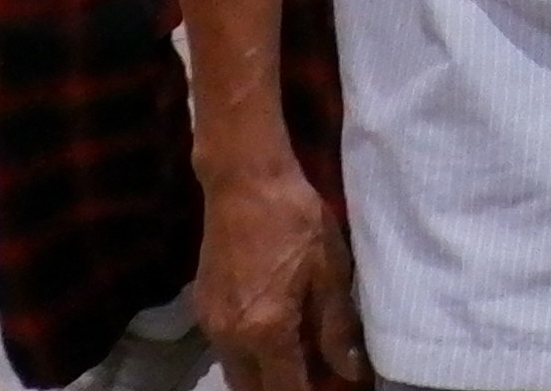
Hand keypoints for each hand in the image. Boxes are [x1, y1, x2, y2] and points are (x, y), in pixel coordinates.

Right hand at [194, 144, 364, 390]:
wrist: (244, 181)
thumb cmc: (296, 220)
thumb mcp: (330, 270)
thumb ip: (336, 327)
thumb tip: (349, 371)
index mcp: (266, 330)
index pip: (286, 390)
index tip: (334, 388)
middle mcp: (231, 337)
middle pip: (253, 390)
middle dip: (283, 389)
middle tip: (317, 376)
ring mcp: (210, 324)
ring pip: (237, 372)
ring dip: (264, 375)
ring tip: (301, 356)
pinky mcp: (202, 308)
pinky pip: (226, 349)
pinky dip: (249, 354)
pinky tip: (275, 334)